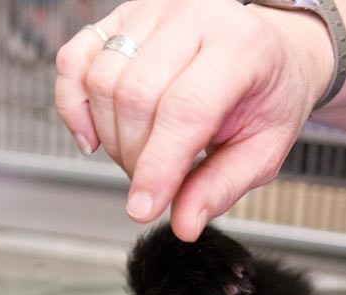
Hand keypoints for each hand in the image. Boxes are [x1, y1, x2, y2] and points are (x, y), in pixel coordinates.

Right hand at [55, 0, 332, 240]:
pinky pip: (74, 59)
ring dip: (110, 138)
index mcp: (241, 47)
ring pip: (102, 81)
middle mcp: (194, 16)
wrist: (272, 52)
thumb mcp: (263, 152)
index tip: (142, 209)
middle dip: (135, 158)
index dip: (157, 167)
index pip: (184, 109)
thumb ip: (221, 188)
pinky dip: (73, 106)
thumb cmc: (269, 98)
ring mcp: (153, 11)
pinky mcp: (122, 17)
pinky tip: (94, 134)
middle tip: (156, 182)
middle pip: (135, 97)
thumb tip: (184, 224)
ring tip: (141, 154)